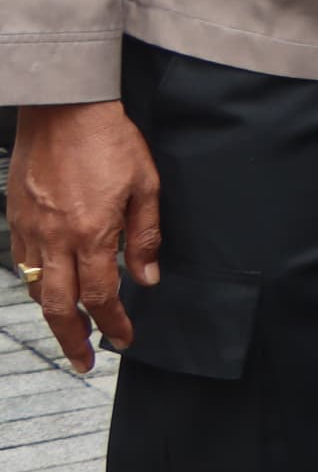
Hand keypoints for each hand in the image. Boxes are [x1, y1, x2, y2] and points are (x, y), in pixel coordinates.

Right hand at [6, 101, 159, 372]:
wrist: (63, 109)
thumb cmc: (109, 140)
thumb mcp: (145, 185)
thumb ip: (145, 235)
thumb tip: (147, 277)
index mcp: (92, 233)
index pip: (102, 295)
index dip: (114, 323)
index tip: (125, 339)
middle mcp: (56, 239)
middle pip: (59, 306)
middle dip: (72, 339)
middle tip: (85, 362)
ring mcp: (31, 230)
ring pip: (34, 288)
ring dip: (52, 315)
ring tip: (69, 331)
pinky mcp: (16, 217)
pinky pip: (22, 263)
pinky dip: (34, 283)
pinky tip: (49, 286)